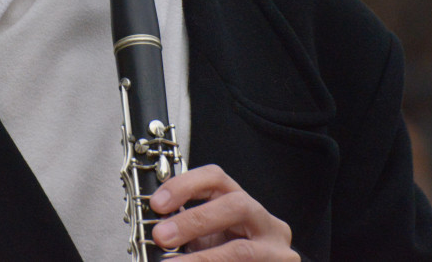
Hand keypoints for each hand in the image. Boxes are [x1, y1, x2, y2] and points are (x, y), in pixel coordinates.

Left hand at [149, 165, 298, 260]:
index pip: (216, 178)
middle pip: (235, 206)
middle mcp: (265, 222)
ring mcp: (277, 250)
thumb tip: (154, 226)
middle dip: (194, 220)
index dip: (185, 185)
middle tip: (162, 236)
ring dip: (202, 258)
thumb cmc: (228, 259)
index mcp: (242, 204)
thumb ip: (187, 228)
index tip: (157, 204)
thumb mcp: (208, 238)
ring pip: (241, 250)